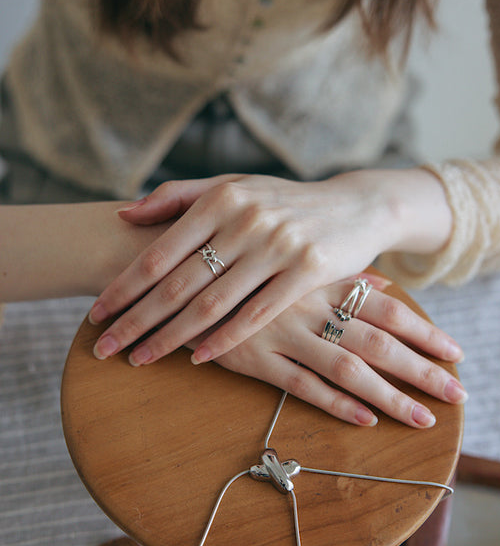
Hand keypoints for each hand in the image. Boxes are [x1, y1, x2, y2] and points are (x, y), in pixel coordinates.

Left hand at [89, 169, 451, 365]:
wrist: (356, 205)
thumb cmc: (284, 201)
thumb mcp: (234, 186)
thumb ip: (178, 196)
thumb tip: (125, 214)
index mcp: (220, 198)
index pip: (159, 252)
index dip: (122, 287)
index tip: (95, 315)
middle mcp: (246, 219)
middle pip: (177, 284)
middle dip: (135, 321)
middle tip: (103, 348)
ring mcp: (278, 245)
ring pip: (212, 304)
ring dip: (172, 337)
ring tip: (141, 359)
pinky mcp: (308, 270)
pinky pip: (257, 314)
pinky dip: (225, 339)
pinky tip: (199, 358)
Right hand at [188, 274, 466, 427]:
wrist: (175, 266)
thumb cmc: (238, 257)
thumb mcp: (290, 254)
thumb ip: (338, 272)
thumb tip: (382, 281)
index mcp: (321, 279)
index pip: (387, 306)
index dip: (423, 330)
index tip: (455, 351)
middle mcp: (310, 306)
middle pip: (379, 342)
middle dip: (421, 368)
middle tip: (458, 392)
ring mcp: (284, 333)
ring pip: (348, 368)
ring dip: (389, 395)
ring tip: (422, 419)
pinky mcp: (255, 357)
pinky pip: (302, 385)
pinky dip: (336, 404)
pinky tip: (364, 420)